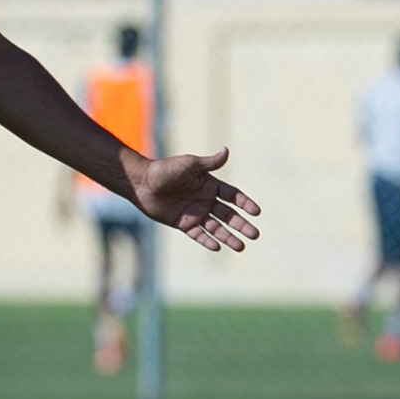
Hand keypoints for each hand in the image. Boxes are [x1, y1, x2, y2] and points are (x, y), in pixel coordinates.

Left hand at [127, 147, 259, 251]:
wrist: (142, 183)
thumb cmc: (165, 170)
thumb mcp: (190, 165)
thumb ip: (209, 163)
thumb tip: (226, 151)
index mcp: (209, 184)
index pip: (232, 196)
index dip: (245, 203)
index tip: (256, 212)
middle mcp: (205, 200)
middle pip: (228, 215)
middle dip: (242, 225)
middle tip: (255, 235)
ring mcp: (195, 213)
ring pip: (216, 228)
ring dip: (229, 237)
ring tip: (241, 247)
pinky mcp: (183, 223)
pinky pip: (198, 234)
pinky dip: (207, 241)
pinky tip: (218, 247)